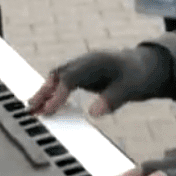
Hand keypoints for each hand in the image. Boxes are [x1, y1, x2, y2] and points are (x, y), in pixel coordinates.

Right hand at [27, 45, 173, 117]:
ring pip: (57, 77)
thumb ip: (113, 99)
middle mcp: (85, 62)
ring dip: (45, 93)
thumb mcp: (131, 88)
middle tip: (31, 110)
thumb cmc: (139, 76)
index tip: (48, 110)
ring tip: (32, 110)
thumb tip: (93, 113)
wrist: (145, 66)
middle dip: (44, 92)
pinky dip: (52, 93)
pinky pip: (62, 82)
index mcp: (96, 62)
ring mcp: (82, 67)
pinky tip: (45, 106)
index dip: (58, 94)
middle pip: (59, 74)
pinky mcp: (81, 75)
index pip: (71, 77)